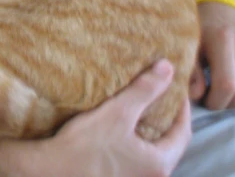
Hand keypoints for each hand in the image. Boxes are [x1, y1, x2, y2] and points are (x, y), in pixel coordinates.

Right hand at [0, 60, 190, 176]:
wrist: (52, 170)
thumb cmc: (86, 145)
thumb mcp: (118, 112)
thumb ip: (145, 91)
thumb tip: (168, 68)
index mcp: (159, 165)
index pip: (183, 133)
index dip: (182, 107)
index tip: (176, 86)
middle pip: (169, 144)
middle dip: (166, 118)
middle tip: (159, 93)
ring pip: (151, 151)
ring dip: (149, 128)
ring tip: (140, 105)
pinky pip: (136, 157)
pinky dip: (135, 139)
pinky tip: (122, 126)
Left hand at [190, 0, 234, 108]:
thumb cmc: (200, 21)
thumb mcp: (190, 41)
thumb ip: (192, 69)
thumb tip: (197, 96)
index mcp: (223, 39)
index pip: (227, 85)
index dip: (214, 101)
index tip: (203, 99)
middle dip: (226, 104)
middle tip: (212, 96)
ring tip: (222, 89)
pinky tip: (234, 82)